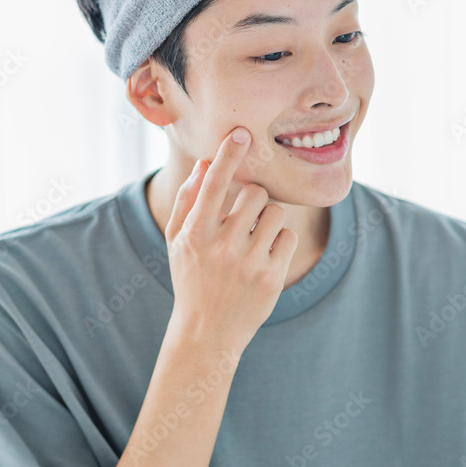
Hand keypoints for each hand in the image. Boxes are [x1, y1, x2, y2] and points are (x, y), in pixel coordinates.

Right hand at [165, 127, 298, 353]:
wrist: (207, 333)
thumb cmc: (191, 279)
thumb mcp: (177, 242)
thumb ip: (187, 201)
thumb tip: (206, 163)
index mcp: (195, 234)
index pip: (213, 184)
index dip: (228, 155)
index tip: (240, 134)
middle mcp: (221, 246)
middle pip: (255, 194)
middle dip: (255, 199)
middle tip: (247, 215)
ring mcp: (248, 263)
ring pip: (276, 213)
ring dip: (269, 220)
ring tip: (256, 238)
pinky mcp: (271, 277)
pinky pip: (289, 237)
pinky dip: (280, 242)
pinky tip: (265, 257)